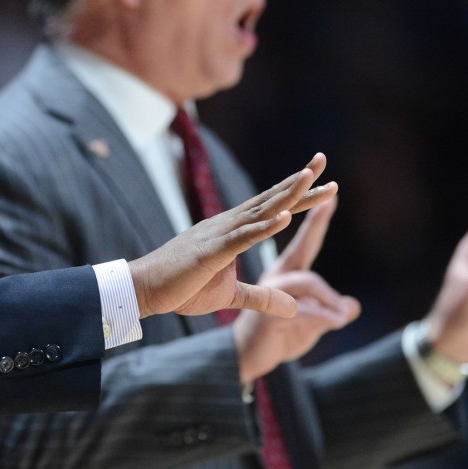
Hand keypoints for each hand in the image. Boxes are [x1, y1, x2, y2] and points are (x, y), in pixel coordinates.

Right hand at [130, 153, 337, 318]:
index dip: (297, 194)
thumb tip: (294, 307)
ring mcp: (219, 235)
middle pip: (271, 201)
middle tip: (322, 161)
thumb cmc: (182, 288)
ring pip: (259, 211)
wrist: (145, 288)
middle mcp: (228, 224)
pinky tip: (284, 218)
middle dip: (299, 183)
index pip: (271, 208)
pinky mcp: (210, 252)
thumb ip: (263, 298)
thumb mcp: (231, 296)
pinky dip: (264, 228)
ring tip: (310, 178)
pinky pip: (242, 238)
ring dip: (286, 196)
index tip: (322, 179)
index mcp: (232, 231)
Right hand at [233, 198, 360, 383]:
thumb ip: (329, 313)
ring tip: (342, 318)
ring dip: (331, 300)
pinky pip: (303, 308)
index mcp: (286, 273)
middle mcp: (276, 275)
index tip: (329, 197)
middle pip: (302, 246)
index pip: (305, 243)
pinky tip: (335, 322)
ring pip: (309, 281)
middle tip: (329, 196)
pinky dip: (323, 316)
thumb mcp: (311, 324)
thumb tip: (351, 307)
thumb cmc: (277, 336)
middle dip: (316, 220)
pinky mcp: (267, 313)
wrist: (247, 357)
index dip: (317, 220)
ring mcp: (270, 291)